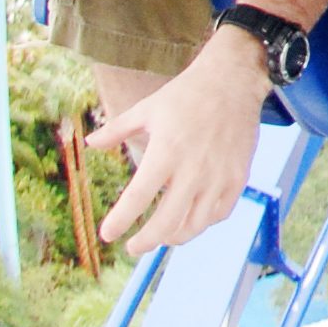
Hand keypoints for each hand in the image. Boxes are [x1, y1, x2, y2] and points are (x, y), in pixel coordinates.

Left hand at [87, 27, 270, 255]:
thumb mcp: (147, 108)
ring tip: (162, 235)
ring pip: (195, 225)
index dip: (120, 221)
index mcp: (166, 151)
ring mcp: (218, 174)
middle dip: (144, 242)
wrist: (233, 79)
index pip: (137, 198)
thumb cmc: (186, 93)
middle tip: (132, 247)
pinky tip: (192, 217)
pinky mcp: (238, 176)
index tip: (107, 234)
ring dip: (174, 237)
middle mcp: (193, 168)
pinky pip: (220, 213)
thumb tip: (90, 143)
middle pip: (166, 223)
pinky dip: (203, 222)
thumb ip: (117, 129)